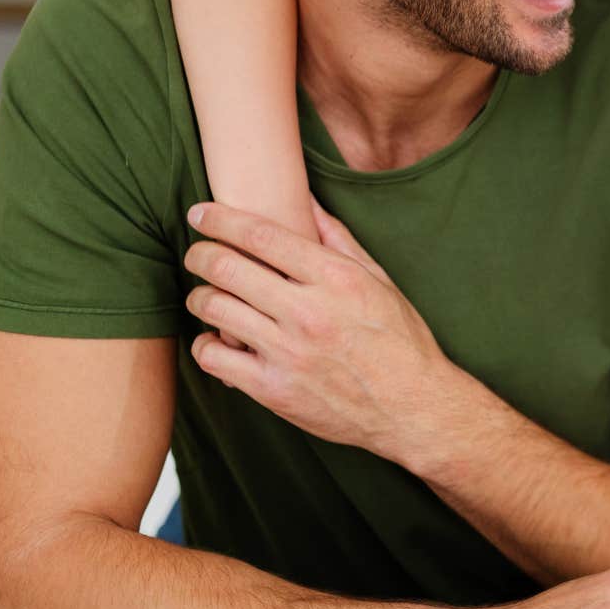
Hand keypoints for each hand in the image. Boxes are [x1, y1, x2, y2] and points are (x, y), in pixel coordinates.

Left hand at [182, 197, 466, 465]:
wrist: (412, 408)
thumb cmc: (400, 341)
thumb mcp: (379, 281)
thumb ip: (339, 240)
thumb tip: (307, 200)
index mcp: (336, 278)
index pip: (261, 235)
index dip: (220, 219)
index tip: (201, 213)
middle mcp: (308, 311)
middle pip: (226, 267)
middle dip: (199, 253)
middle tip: (196, 253)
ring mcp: (288, 352)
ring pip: (213, 308)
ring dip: (200, 296)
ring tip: (206, 295)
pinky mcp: (273, 390)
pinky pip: (213, 358)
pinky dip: (206, 344)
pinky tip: (217, 339)